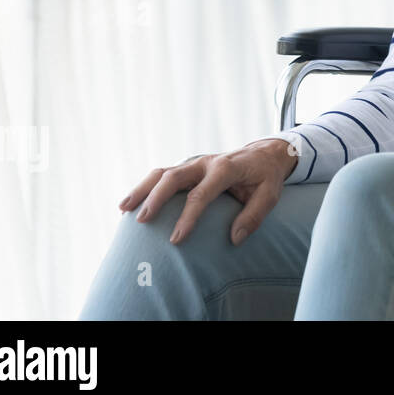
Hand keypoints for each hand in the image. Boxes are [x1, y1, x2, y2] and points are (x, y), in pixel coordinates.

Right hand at [118, 137, 299, 246]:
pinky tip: (129, 204)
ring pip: (162, 173)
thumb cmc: (266, 177)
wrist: (264, 154)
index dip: (188, 216)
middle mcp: (206, 163)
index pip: (203, 193)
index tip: (176, 240)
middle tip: (143, 221)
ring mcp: (194, 163)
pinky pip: (162, 175)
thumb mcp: (270, 195)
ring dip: (142, 189)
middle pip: (174, 177)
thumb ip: (254, 216)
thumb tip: (234, 239)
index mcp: (227, 168)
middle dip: (157, 198)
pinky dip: (145, 187)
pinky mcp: (188, 167)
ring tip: (123, 208)